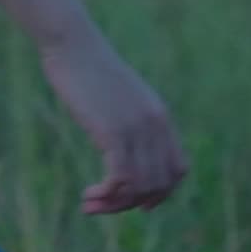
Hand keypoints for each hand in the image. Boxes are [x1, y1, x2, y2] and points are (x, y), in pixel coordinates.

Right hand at [41, 34, 186, 214]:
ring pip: (140, 186)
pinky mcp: (115, 132)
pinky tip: (87, 194)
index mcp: (160, 116)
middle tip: (100, 206)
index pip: (177, 170)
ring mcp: (137, 129)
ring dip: (114, 204)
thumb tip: (118, 139)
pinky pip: (121, 178)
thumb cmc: (86, 67)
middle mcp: (155, 125)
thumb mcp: (117, 95)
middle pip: (159, 184)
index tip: (132, 201)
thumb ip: (127, 115)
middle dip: (131, 204)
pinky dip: (106, 195)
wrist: (73, 45)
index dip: (159, 193)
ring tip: (89, 205)